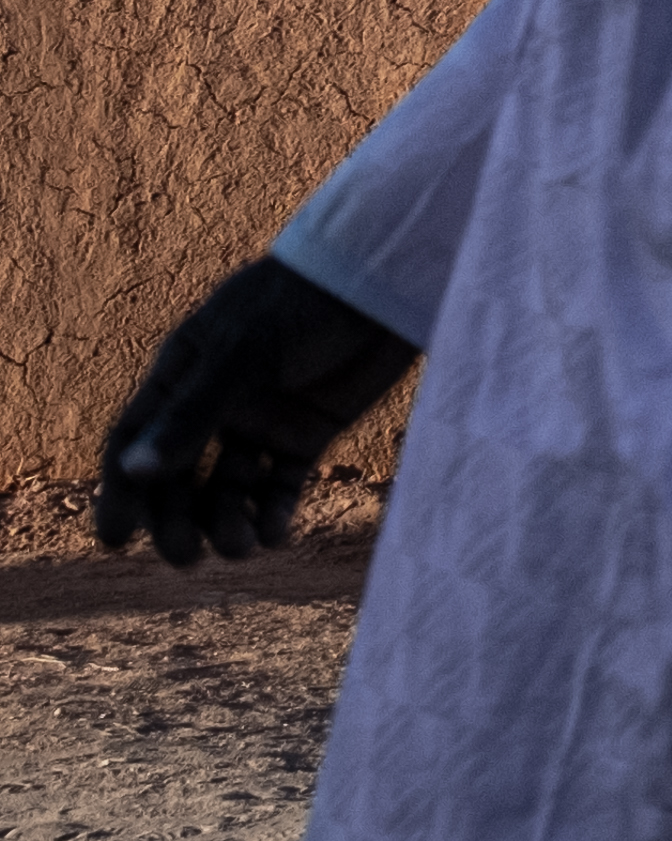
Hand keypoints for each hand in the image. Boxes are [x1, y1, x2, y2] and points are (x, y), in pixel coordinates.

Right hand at [93, 257, 419, 566]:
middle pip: (180, 477)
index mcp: (182, 375)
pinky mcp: (309, 432)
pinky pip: (281, 485)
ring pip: (230, 488)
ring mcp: (263, 419)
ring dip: (227, 523)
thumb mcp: (242, 357)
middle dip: (177, 520)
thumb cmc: (303, 304)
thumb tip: (133, 472)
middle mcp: (216, 403)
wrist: (385, 281)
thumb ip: (191, 414)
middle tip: (185, 558)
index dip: (122, 491)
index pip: (136, 440)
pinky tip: (276, 535)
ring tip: (239, 547)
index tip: (117, 540)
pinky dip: (275, 513)